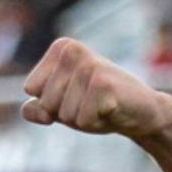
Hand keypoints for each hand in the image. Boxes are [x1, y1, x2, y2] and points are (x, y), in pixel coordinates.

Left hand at [21, 38, 171, 139]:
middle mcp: (73, 50)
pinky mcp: (103, 84)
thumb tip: (29, 111)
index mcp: (61, 48)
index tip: (75, 96)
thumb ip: (38, 108)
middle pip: (46, 102)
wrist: (142, 111)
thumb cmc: (99, 106)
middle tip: (91, 103)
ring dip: (82, 119)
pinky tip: (111, 110)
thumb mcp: (62, 106)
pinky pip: (82, 120)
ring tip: (102, 106)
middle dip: (66, 113)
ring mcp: (89, 66)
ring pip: (64, 113)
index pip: (30, 89)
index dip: (51, 103)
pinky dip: (95, 123)